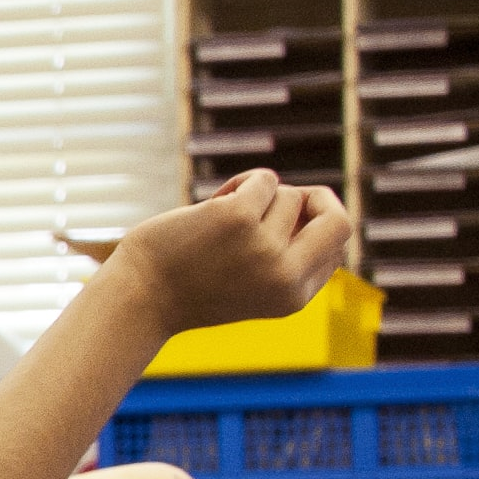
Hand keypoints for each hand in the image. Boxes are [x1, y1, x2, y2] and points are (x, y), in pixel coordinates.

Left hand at [102, 169, 350, 336]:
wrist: (138, 298)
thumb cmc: (192, 286)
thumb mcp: (253, 284)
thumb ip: (289, 256)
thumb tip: (315, 200)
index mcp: (295, 298)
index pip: (335, 248)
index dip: (311, 229)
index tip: (279, 228)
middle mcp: (286, 277)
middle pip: (340, 221)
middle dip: (318, 201)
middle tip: (284, 201)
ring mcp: (264, 247)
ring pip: (289, 196)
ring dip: (257, 198)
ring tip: (222, 220)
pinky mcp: (237, 219)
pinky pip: (264, 179)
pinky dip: (241, 183)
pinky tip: (214, 203)